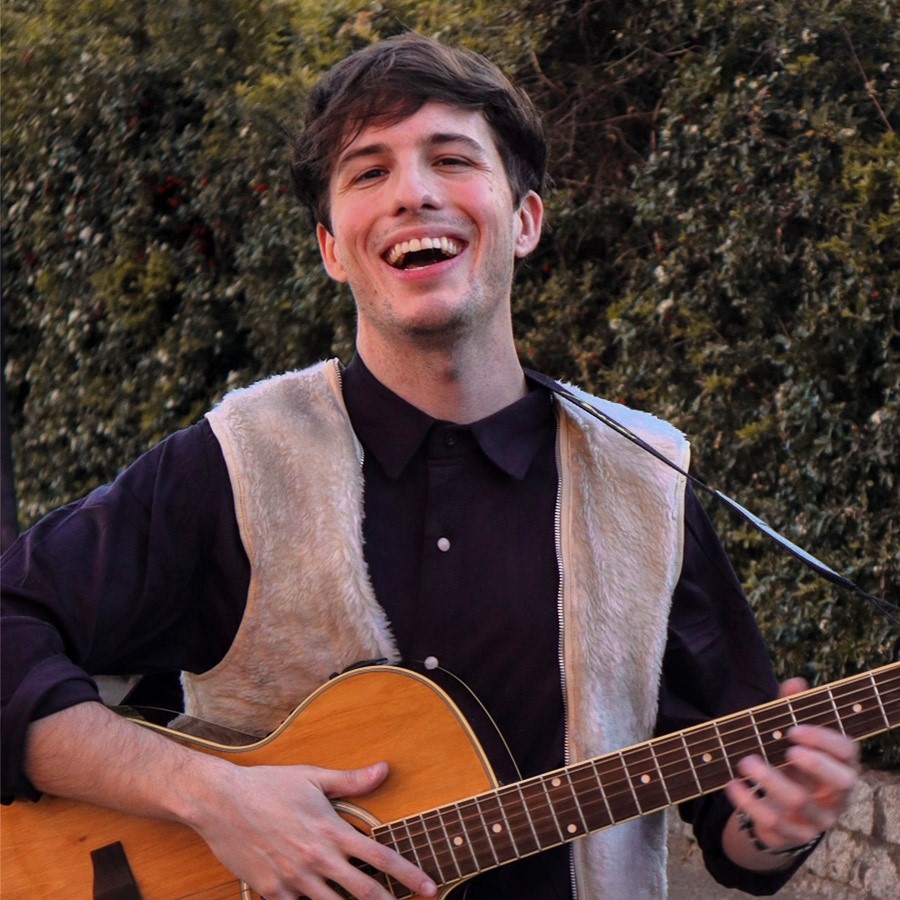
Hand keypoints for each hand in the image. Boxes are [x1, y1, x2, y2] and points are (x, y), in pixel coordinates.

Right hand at [188, 759, 437, 899]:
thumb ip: (351, 780)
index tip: (429, 888)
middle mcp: (317, 859)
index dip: (408, 875)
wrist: (221, 802)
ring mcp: (294, 879)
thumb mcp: (313, 777)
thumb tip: (384, 768)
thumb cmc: (269, 785)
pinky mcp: (272, 891)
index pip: (380, 857)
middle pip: (363, 892)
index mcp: (331, 831)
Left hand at [724, 677, 859, 862]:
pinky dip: (749, 802)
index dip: (824, 740)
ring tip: (745, 761)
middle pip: (840, 782)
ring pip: (800, 803)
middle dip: (814, 764)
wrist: (780, 807)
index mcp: (841, 765)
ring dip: (770, 781)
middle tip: (786, 750)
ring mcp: (819, 818)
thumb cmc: (789, 761)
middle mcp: (837, 794)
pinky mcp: (795, 835)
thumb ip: (790, 709)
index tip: (794, 730)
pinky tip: (732, 783)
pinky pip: (774, 822)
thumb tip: (795, 682)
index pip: (847, 752)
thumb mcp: (788, 736)